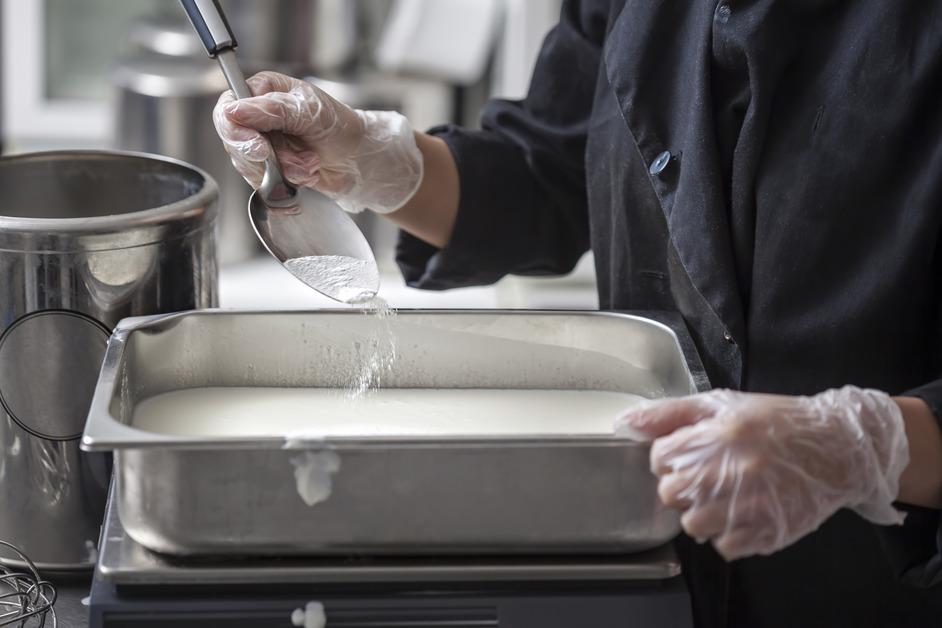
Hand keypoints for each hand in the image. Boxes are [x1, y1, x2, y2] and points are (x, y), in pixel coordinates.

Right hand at [212, 71, 423, 213]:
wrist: (359, 159)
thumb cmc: (340, 126)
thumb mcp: (310, 111)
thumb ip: (272, 110)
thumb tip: (234, 109)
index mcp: (263, 91)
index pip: (227, 108)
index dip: (236, 132)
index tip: (259, 148)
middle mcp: (256, 116)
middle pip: (234, 142)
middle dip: (267, 157)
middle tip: (294, 159)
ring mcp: (261, 144)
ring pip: (248, 165)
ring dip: (283, 170)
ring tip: (311, 162)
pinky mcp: (268, 169)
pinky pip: (261, 182)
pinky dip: (285, 183)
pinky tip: (307, 173)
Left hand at [615, 387, 908, 559]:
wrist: (838, 447)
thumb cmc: (777, 422)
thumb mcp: (722, 403)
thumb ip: (669, 413)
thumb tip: (625, 422)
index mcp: (718, 434)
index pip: (660, 458)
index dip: (672, 455)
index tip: (692, 452)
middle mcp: (732, 470)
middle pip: (670, 493)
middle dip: (683, 484)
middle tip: (709, 473)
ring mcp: (751, 504)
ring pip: (692, 524)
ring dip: (703, 512)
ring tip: (727, 493)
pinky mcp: (768, 531)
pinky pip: (724, 546)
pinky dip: (729, 533)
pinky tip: (745, 510)